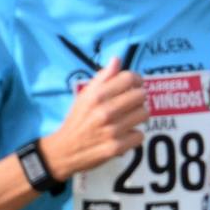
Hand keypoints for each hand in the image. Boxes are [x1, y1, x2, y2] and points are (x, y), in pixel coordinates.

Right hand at [42, 55, 147, 180]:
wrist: (65, 149)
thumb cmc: (77, 119)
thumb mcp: (84, 95)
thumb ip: (102, 78)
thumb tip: (117, 60)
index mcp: (96, 96)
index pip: (129, 78)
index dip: (135, 79)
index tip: (134, 84)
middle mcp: (105, 111)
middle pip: (141, 95)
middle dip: (137, 98)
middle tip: (130, 103)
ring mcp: (113, 130)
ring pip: (144, 114)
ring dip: (138, 116)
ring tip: (127, 118)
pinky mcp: (118, 147)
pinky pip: (140, 135)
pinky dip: (133, 135)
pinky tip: (123, 134)